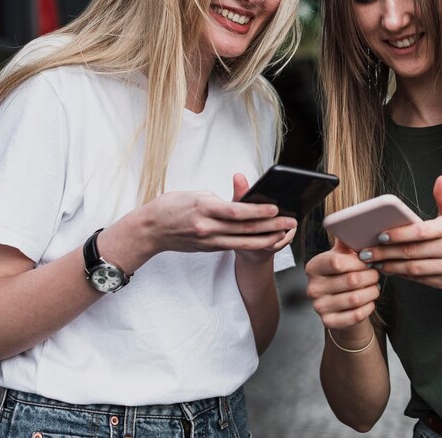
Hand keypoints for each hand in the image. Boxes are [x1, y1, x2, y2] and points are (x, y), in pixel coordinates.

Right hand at [114, 175, 296, 268]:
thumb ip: (218, 199)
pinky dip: (252, 243)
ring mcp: (209, 240)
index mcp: (203, 208)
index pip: (236, 211)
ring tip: (285, 234)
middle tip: (290, 221)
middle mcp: (207, 227)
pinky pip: (234, 245)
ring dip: (266, 239)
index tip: (275, 208)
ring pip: (243, 242)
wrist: (150, 230)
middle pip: (244, 229)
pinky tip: (266, 239)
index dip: (257, 211)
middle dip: (270, 226)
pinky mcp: (209, 248)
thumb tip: (239, 204)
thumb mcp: (194, 194)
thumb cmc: (171, 206)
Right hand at [306, 238, 380, 331]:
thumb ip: (347, 242)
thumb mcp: (341, 256)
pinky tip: (369, 300)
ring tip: (374, 286)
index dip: (358, 261)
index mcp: (313, 267)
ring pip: (356, 298)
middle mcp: (312, 287)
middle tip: (375, 273)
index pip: (337, 262)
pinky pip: (356, 315)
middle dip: (370, 276)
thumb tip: (355, 222)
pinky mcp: (329, 322)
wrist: (339, 307)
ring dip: (372, 291)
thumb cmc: (343, 276)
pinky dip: (368, 306)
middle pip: (351, 280)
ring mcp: (319, 306)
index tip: (368, 260)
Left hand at [355, 175, 441, 293]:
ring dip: (391, 267)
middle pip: (413, 252)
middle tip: (367, 252)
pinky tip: (391, 270)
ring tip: (374, 262)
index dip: (399, 234)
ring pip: (415, 269)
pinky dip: (404, 276)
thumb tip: (440, 178)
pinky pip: (421, 280)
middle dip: (386, 253)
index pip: (421, 232)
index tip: (380, 235)